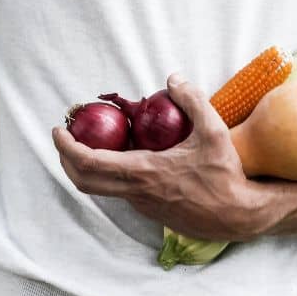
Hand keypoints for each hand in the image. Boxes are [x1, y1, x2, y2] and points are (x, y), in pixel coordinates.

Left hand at [53, 73, 272, 241]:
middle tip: (65, 136)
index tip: (59, 131)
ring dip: (87, 166)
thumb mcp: (214, 132)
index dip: (67, 147)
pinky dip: (109, 172)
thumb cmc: (225, 175)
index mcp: (143, 172)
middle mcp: (134, 192)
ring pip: (100, 187)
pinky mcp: (148, 209)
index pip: (89, 162)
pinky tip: (123, 153)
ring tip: (90, 141)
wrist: (237, 216)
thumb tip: (173, 79)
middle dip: (66, 158)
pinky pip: (119, 189)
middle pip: (83, 180)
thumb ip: (193, 101)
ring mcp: (139, 203)